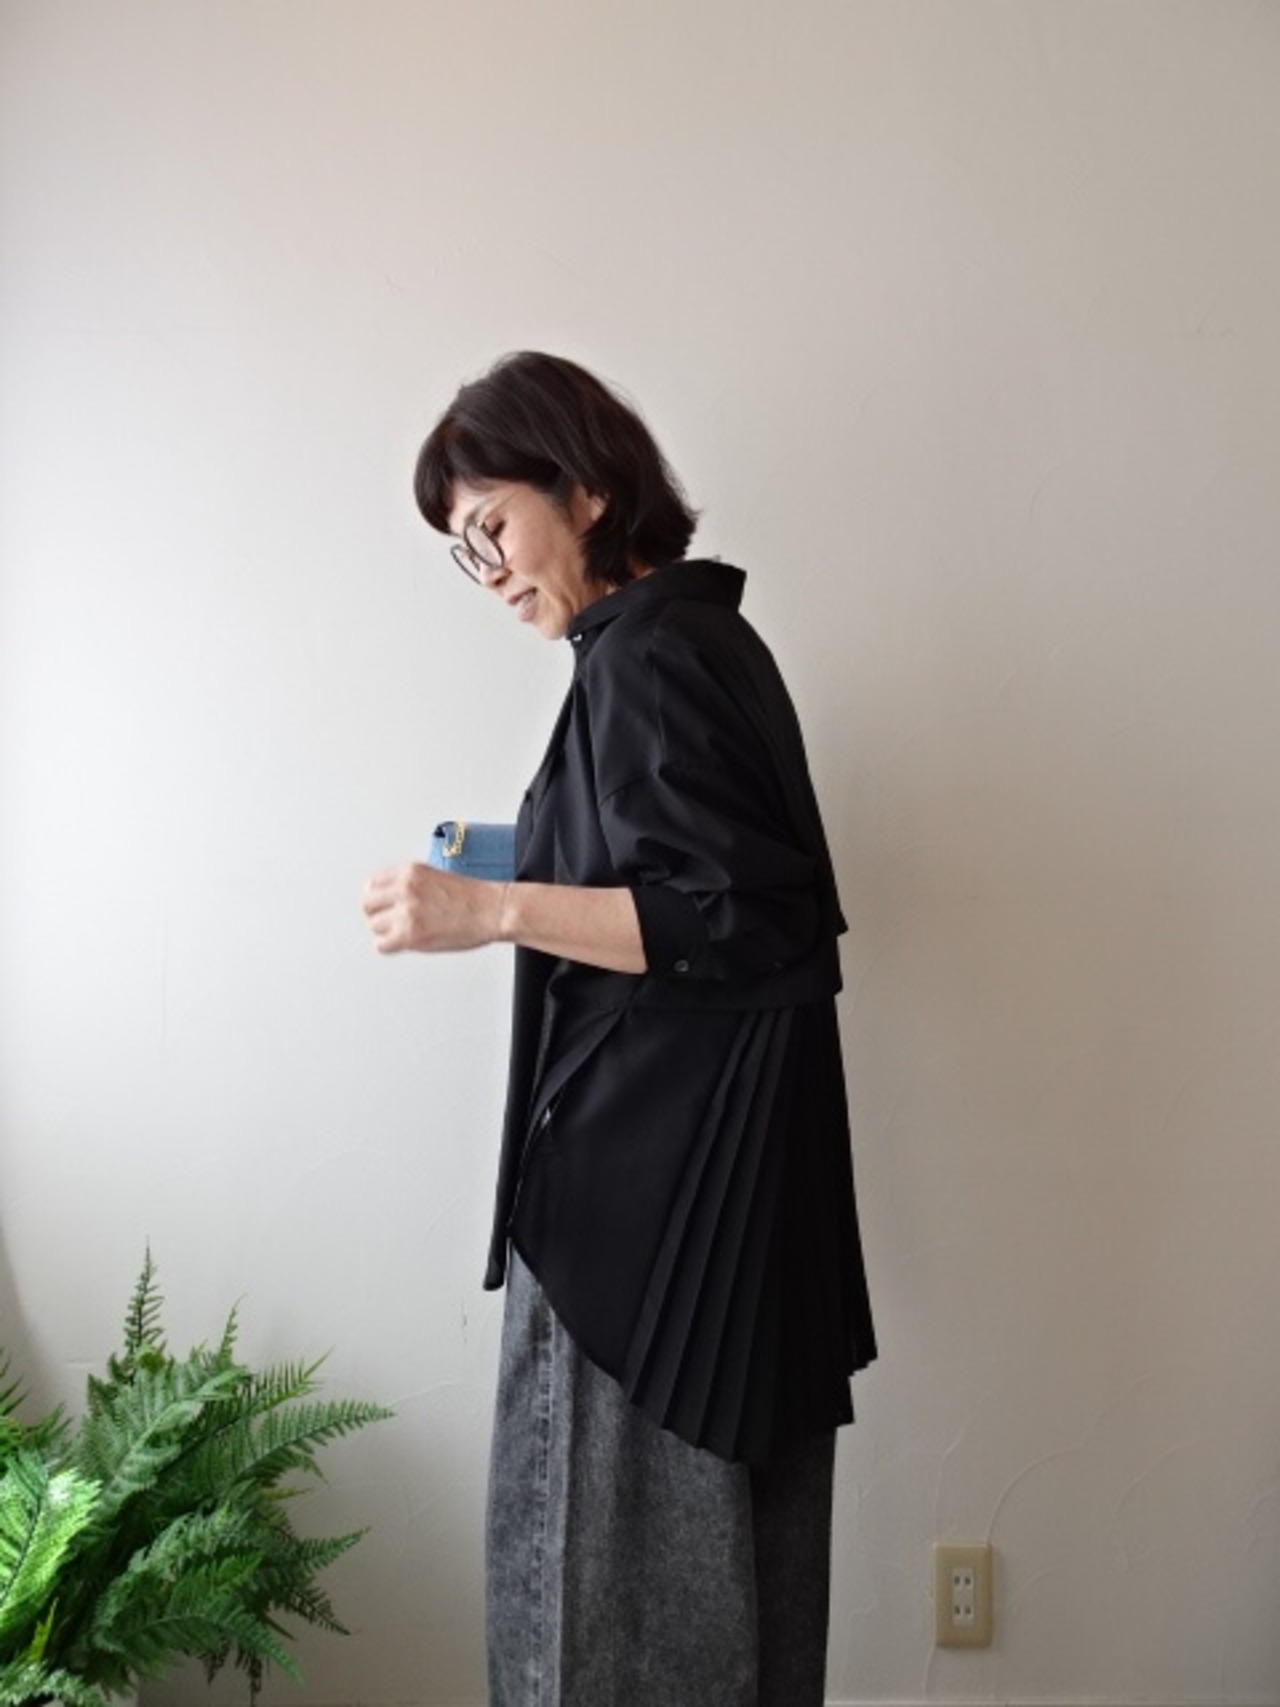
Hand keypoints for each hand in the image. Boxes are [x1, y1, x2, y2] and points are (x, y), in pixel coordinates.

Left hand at [362, 862, 506, 955]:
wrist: (492, 910)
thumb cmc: (473, 897)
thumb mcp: (434, 876)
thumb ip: (409, 885)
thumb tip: (391, 900)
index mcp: (409, 871)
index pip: (372, 884)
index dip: (378, 898)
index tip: (382, 905)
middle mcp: (404, 889)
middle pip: (368, 905)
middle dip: (377, 914)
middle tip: (387, 921)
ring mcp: (406, 912)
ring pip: (375, 926)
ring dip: (387, 931)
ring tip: (404, 932)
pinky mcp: (410, 934)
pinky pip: (382, 945)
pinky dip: (390, 946)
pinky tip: (403, 943)